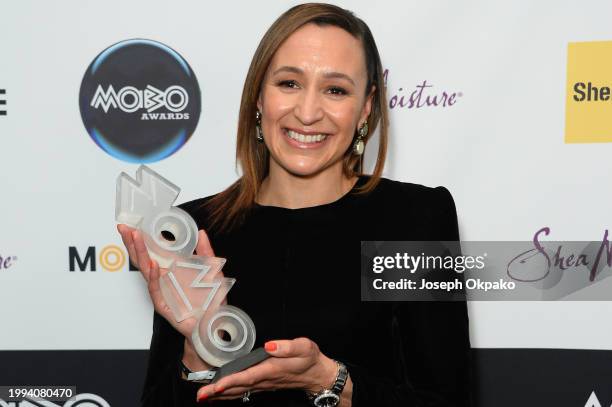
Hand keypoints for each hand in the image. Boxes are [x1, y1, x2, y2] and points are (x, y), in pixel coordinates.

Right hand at [116, 224, 217, 369]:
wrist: (213, 326)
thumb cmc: (211, 301)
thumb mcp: (212, 272)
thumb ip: (206, 253)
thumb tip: (201, 232)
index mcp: (172, 271)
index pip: (153, 252)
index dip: (142, 239)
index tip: (133, 224)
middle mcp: (164, 280)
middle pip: (143, 259)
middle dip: (133, 243)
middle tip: (123, 227)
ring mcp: (162, 292)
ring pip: (146, 271)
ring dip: (141, 254)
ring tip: (135, 238)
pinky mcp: (165, 306)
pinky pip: (156, 290)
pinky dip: (153, 278)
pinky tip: (152, 265)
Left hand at [196, 338, 338, 402]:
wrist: (317, 375)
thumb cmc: (310, 359)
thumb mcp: (304, 347)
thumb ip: (287, 346)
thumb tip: (269, 345)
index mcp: (271, 369)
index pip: (247, 377)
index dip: (231, 381)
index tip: (216, 386)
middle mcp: (264, 379)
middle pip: (237, 387)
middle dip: (218, 392)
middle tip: (200, 395)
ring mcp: (263, 384)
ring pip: (238, 392)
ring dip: (220, 395)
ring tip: (203, 397)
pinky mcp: (262, 384)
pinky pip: (242, 391)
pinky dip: (229, 393)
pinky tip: (219, 394)